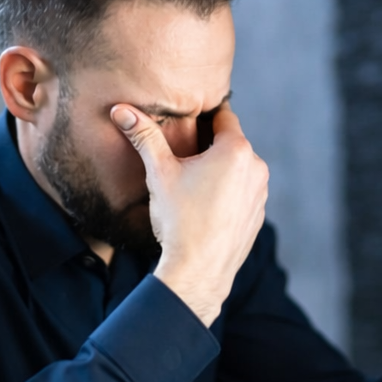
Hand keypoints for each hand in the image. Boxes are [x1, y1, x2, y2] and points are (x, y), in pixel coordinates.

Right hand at [111, 100, 267, 326]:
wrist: (198, 272)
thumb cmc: (180, 221)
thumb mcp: (159, 173)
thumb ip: (144, 137)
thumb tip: (121, 110)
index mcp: (236, 150)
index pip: (223, 116)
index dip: (203, 116)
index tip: (188, 121)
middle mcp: (256, 168)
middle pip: (230, 143)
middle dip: (208, 146)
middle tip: (183, 158)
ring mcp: (260, 194)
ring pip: (238, 169)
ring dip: (220, 170)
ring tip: (193, 185)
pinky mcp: (257, 215)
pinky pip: (242, 193)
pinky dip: (228, 193)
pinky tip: (205, 207)